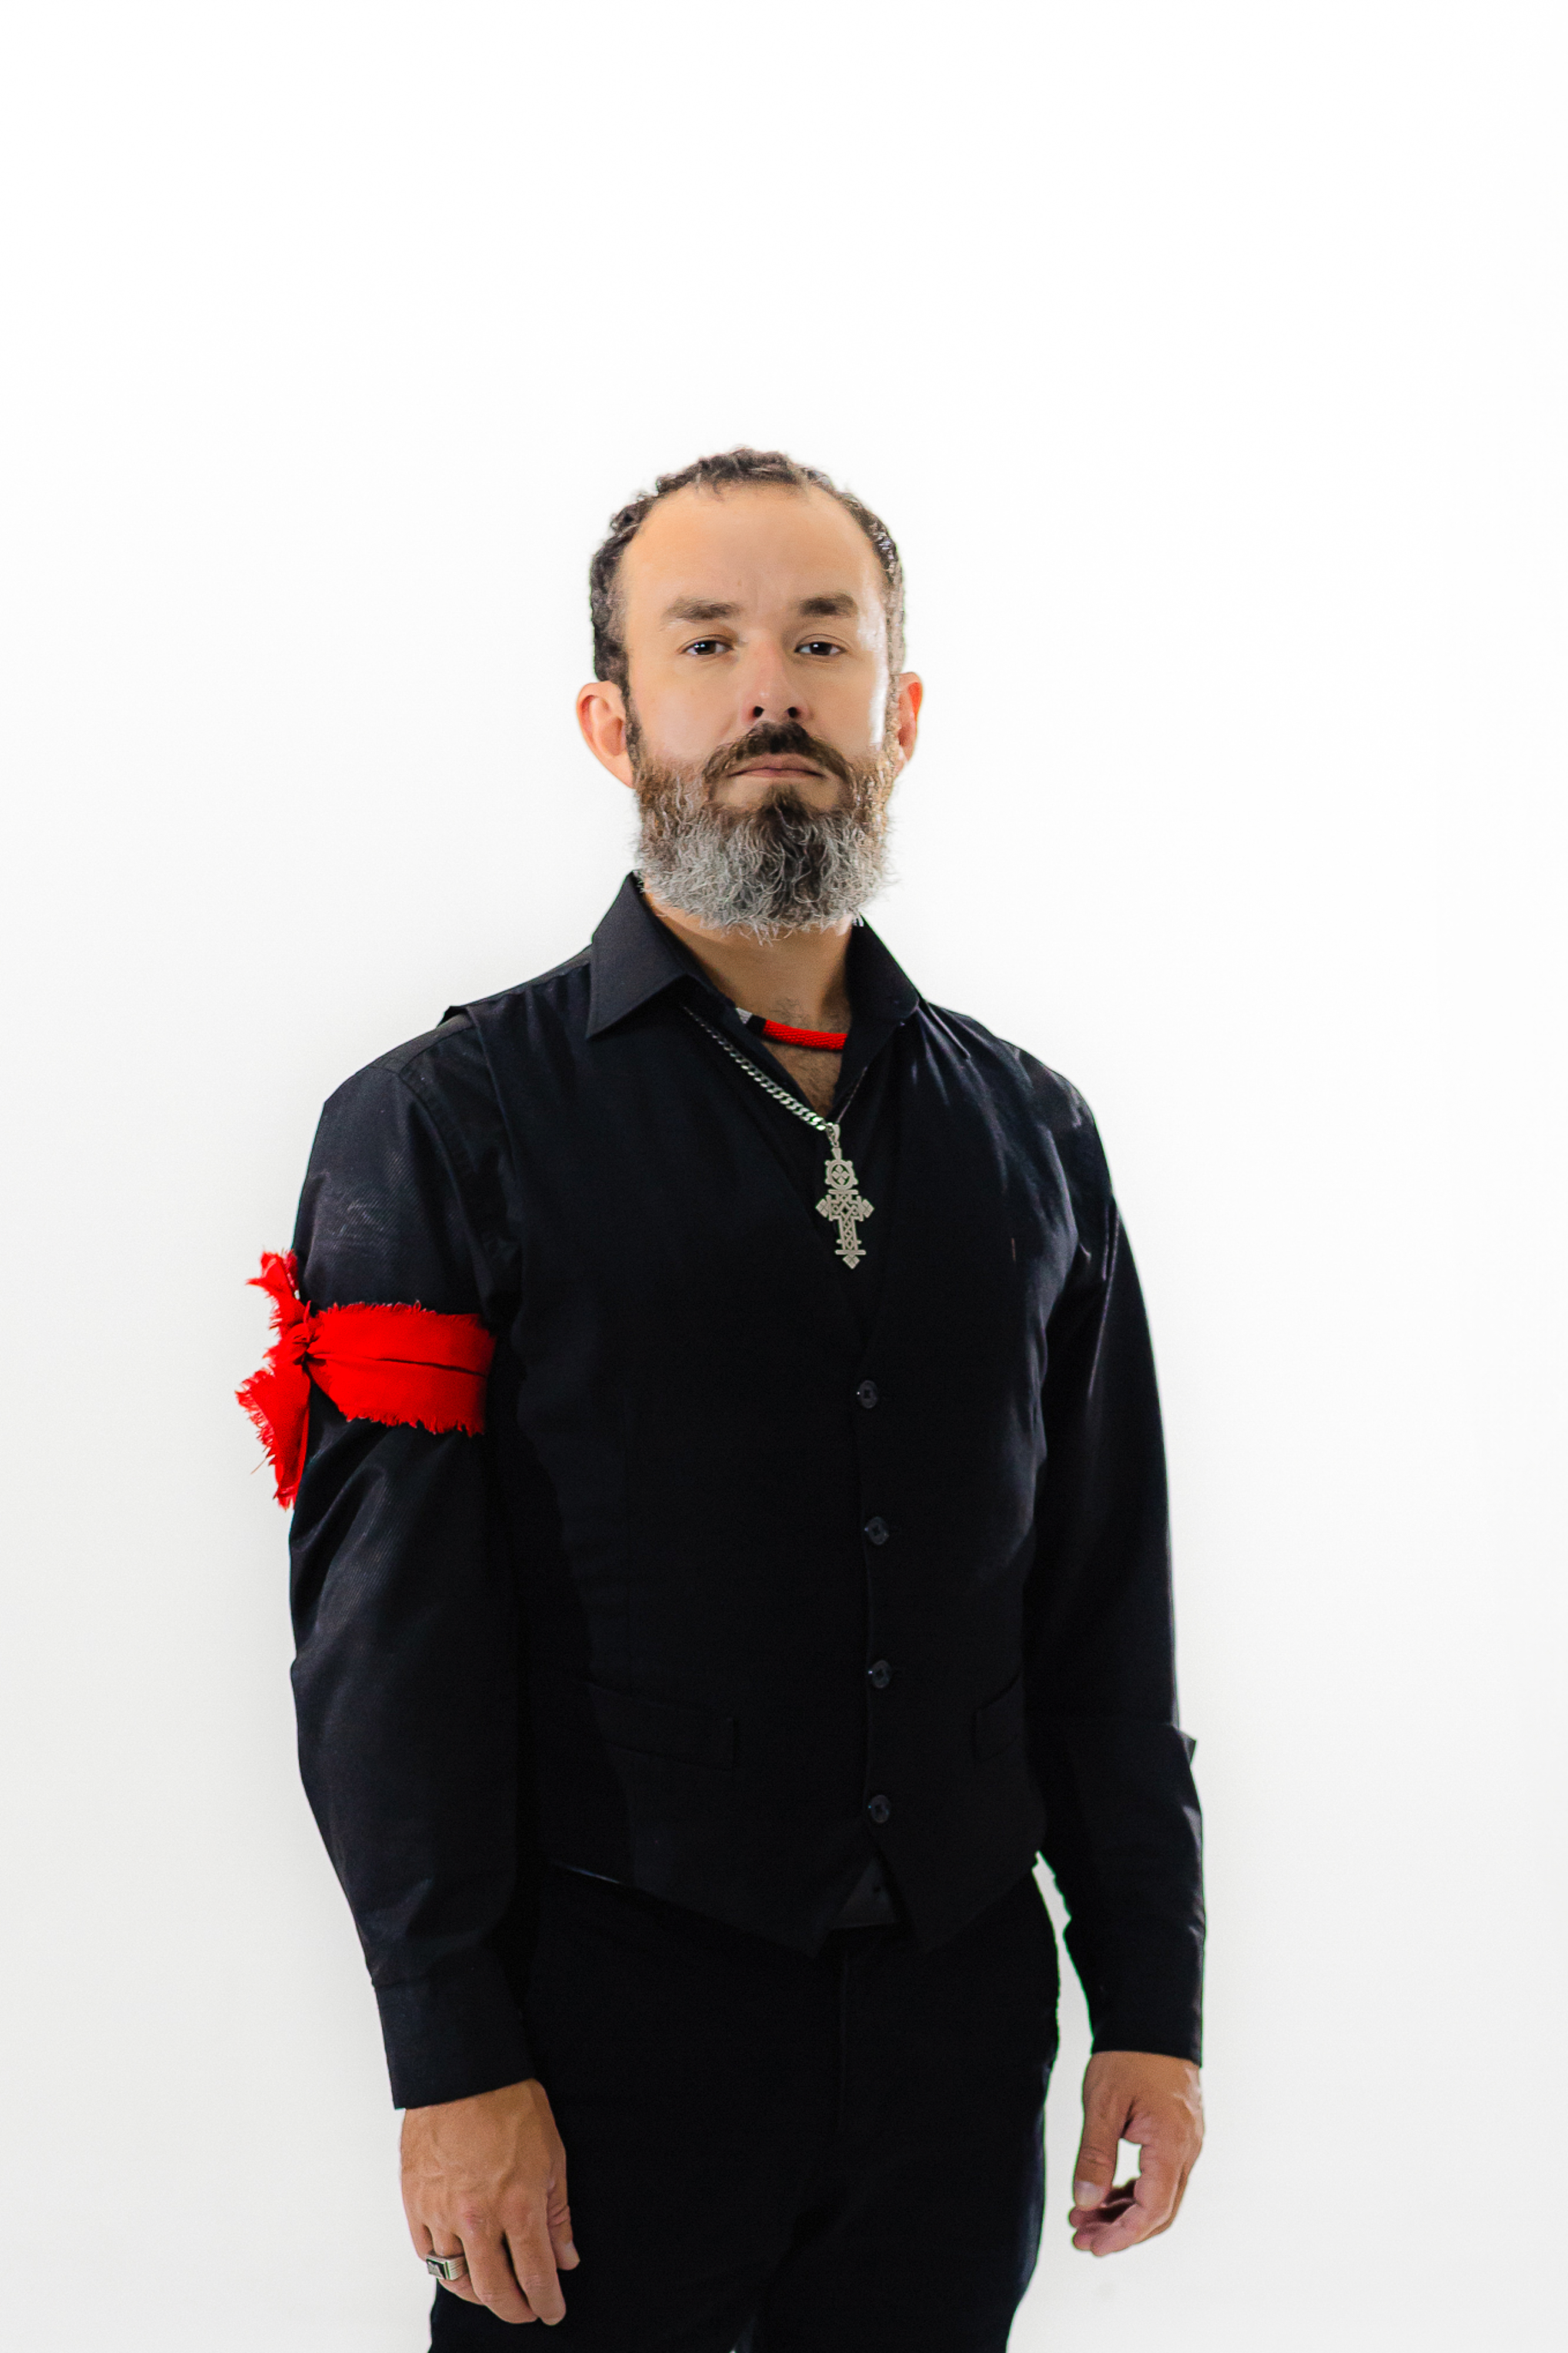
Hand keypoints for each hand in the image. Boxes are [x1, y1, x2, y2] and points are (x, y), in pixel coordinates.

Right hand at [401, 2076, 578, 2324]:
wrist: (463, 2071)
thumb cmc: (511, 2105)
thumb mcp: (552, 2156)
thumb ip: (557, 2214)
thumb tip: (565, 2259)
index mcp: (518, 2206)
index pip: (534, 2276)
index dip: (546, 2302)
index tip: (553, 2312)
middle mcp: (478, 2218)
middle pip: (494, 2291)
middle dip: (515, 2310)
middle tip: (527, 2311)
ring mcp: (441, 2213)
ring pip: (457, 2279)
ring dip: (479, 2293)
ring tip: (494, 2290)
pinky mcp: (414, 2203)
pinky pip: (427, 2254)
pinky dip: (445, 2266)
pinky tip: (461, 2262)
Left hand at [1068, 2050, 1202, 2255]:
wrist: (1151, 2018)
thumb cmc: (1127, 2056)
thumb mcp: (1102, 2103)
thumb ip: (1095, 2155)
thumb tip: (1084, 2204)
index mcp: (1172, 2143)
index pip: (1153, 2209)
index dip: (1122, 2234)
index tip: (1091, 2245)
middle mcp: (1188, 2150)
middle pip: (1160, 2212)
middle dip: (1120, 2231)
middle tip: (1080, 2238)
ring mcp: (1187, 2144)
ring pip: (1162, 2197)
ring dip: (1125, 2213)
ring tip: (1083, 2219)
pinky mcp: (1180, 2136)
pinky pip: (1162, 2178)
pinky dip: (1135, 2193)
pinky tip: (1105, 2195)